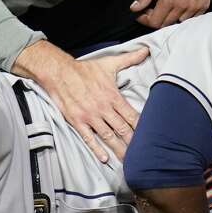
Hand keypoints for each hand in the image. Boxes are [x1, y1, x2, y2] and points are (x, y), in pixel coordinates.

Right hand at [12, 40, 147, 161]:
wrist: (59, 72)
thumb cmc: (85, 69)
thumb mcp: (109, 63)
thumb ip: (129, 59)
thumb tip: (146, 50)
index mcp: (113, 96)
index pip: (131, 116)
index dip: (142, 127)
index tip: (151, 137)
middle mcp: (103, 108)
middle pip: (123, 129)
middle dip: (134, 143)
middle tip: (144, 156)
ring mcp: (90, 116)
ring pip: (108, 136)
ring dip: (119, 149)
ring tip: (129, 161)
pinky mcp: (77, 121)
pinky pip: (89, 138)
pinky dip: (96, 149)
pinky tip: (104, 158)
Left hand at [131, 0, 211, 28]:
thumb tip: (134, 8)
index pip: (154, 22)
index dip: (145, 20)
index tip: (142, 13)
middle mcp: (182, 6)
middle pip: (165, 24)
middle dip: (156, 18)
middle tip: (153, 8)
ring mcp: (194, 7)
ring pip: (178, 22)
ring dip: (170, 17)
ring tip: (168, 5)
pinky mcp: (203, 6)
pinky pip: (191, 18)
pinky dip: (183, 15)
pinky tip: (180, 4)